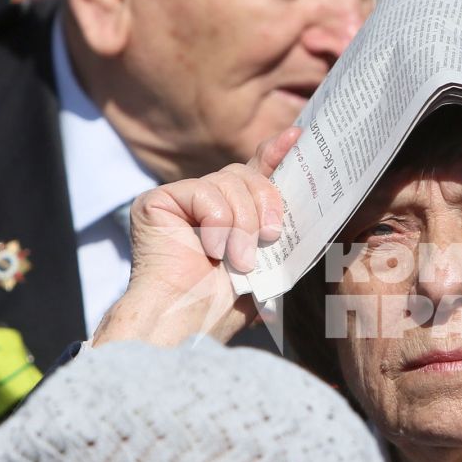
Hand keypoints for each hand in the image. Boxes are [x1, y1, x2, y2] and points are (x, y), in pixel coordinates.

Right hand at [92, 127, 299, 347]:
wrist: (188, 323)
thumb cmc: (225, 303)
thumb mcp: (266, 258)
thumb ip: (277, 222)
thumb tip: (305, 193)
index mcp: (228, 213)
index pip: (254, 172)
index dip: (274, 153)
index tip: (297, 138)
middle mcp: (201, 202)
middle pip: (244, 174)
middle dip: (265, 204)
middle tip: (270, 238)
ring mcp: (178, 199)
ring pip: (228, 182)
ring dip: (242, 225)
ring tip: (238, 260)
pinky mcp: (156, 202)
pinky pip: (203, 191)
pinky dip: (216, 223)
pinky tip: (211, 250)